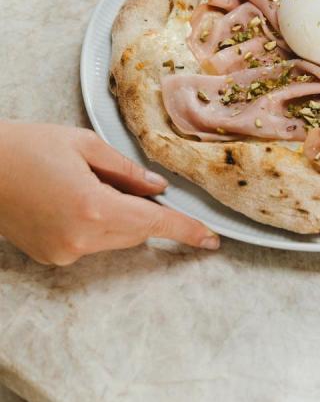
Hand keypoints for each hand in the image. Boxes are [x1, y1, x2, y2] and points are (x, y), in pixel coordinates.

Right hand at [0, 122, 219, 264]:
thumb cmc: (27, 147)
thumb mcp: (84, 144)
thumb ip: (126, 170)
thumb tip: (157, 188)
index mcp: (94, 207)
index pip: (154, 223)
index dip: (185, 229)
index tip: (210, 239)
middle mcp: (80, 239)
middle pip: (137, 232)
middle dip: (144, 210)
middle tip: (129, 183)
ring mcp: (64, 253)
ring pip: (116, 239)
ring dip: (118, 217)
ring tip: (86, 183)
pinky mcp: (52, 257)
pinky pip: (91, 244)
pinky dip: (96, 225)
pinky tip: (73, 199)